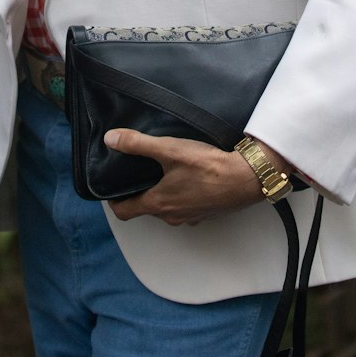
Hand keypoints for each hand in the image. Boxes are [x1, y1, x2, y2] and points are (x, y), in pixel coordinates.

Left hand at [104, 131, 272, 226]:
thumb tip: (111, 140)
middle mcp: (172, 216)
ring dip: (162, 194)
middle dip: (139, 193)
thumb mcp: (169, 150)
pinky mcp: (206, 212)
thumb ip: (138, 144)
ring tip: (162, 172)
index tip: (111, 190)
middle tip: (137, 174)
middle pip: (146, 209)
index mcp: (158, 204)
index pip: (125, 212)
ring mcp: (190, 216)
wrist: (245, 179)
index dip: (114, 202)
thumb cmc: (208, 167)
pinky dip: (181, 195)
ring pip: (167, 208)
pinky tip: (188, 178)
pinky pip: (186, 207)